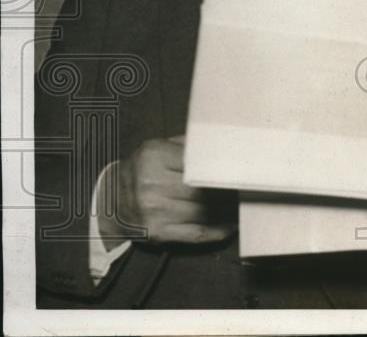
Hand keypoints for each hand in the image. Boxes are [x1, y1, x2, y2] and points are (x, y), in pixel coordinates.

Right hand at [99, 135, 235, 246]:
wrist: (109, 200)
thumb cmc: (143, 169)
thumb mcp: (158, 147)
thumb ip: (189, 144)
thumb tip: (225, 142)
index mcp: (154, 157)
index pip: (199, 163)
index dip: (222, 168)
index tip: (242, 168)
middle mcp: (152, 185)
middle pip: (204, 190)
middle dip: (228, 190)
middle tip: (247, 187)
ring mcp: (154, 212)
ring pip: (205, 212)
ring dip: (228, 210)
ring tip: (244, 204)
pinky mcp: (158, 234)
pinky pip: (197, 233)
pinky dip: (219, 231)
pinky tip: (231, 224)